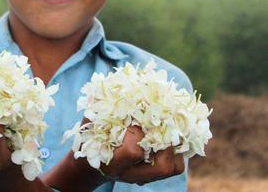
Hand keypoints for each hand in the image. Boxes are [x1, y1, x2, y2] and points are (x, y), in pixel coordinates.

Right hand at [43, 124, 184, 190]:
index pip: (133, 151)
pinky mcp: (156, 174)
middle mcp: (133, 175)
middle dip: (167, 142)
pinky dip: (178, 149)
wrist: (94, 162)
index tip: (133, 119)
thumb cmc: (91, 139)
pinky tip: (168, 132)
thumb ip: (95, 111)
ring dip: (175, 144)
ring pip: (173, 167)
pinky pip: (177, 165)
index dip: (137, 133)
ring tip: (168, 125)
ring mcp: (146, 176)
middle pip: (162, 167)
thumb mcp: (89, 126)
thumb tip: (102, 90)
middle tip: (163, 123)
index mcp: (114, 164)